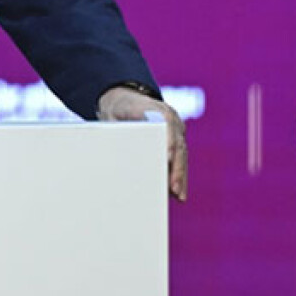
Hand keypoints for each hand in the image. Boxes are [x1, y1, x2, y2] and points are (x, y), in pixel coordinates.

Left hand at [97, 85, 187, 201]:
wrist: (124, 99)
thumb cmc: (118, 109)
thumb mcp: (113, 116)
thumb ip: (118, 130)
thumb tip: (118, 151)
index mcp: (156, 109)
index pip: (166, 125)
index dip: (168, 142)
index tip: (168, 158)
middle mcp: (171, 118)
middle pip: (178, 145)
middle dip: (177, 168)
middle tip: (175, 188)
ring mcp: (176, 128)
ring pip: (182, 154)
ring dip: (181, 175)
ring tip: (179, 195)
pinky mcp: (175, 139)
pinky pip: (179, 158)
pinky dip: (179, 174)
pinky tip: (177, 191)